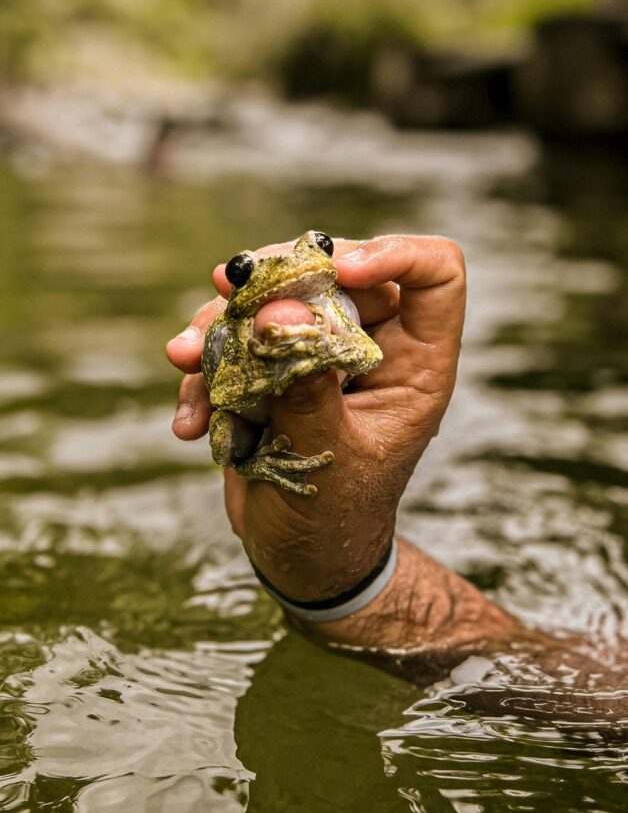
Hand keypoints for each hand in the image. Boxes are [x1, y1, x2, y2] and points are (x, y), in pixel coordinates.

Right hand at [166, 235, 465, 607]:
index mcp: (415, 363)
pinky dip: (206, 371)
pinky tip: (191, 424)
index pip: (436, 274)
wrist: (297, 558)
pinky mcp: (276, 370)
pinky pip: (239, 341)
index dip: (395, 253)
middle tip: (223, 290)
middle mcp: (373, 347)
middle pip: (339, 270)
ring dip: (223, 324)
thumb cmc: (332, 521)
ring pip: (278, 297)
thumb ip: (305, 386)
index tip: (336, 272)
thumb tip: (279, 311)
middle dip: (275, 280)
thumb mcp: (323, 458)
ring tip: (183, 358)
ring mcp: (321, 354)